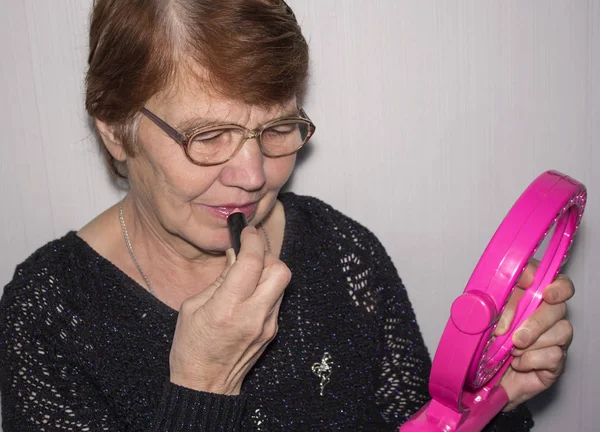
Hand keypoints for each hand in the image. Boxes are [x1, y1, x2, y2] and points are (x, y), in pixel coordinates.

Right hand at [169, 226, 290, 394]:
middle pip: (280, 270)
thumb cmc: (191, 347)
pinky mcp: (272, 332)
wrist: (206, 387)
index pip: (251, 262)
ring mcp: (267, 325)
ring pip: (282, 283)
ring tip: (247, 274)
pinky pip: (276, 299)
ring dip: (268, 271)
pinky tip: (248, 292)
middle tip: (250, 254)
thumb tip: (235, 256)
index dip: (251, 240)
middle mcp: (253, 316)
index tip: (246, 231)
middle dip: (266, 255)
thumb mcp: (192, 307)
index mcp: (227, 308)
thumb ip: (219, 279)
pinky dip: (266, 288)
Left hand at [496, 261, 573, 410]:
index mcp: (531, 297)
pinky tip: (518, 363)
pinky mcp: (557, 360)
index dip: (554, 285)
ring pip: (561, 331)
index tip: (543, 292)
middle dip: (536, 321)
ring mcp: (555, 338)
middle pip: (558, 307)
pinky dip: (532, 360)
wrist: (485, 378)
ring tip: (511, 350)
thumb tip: (488, 304)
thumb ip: (486, 306)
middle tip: (516, 337)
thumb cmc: (485, 342)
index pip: (554, 281)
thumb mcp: (480, 320)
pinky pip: (554, 355)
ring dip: (532, 343)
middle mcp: (548, 314)